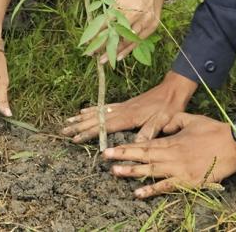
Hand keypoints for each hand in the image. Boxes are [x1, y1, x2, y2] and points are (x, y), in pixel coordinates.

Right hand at [59, 71, 196, 143]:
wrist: (172, 90)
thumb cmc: (169, 108)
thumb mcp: (162, 122)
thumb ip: (148, 132)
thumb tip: (135, 145)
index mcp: (128, 116)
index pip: (104, 126)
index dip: (89, 133)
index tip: (76, 138)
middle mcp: (121, 110)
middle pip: (96, 119)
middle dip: (79, 125)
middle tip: (63, 131)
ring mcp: (122, 106)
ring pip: (97, 112)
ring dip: (82, 117)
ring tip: (68, 121)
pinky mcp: (124, 104)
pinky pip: (104, 107)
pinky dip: (92, 110)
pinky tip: (84, 111)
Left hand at [95, 0, 168, 62]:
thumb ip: (112, 12)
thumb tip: (99, 26)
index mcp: (125, 5)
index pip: (108, 23)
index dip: (98, 34)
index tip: (88, 43)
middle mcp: (136, 14)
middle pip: (118, 34)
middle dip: (105, 46)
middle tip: (94, 55)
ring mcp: (145, 21)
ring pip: (128, 40)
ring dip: (115, 51)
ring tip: (104, 60)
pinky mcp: (152, 26)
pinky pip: (138, 41)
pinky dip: (128, 50)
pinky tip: (119, 57)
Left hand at [103, 113, 235, 197]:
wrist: (235, 143)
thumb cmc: (215, 130)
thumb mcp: (192, 119)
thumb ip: (174, 121)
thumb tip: (160, 126)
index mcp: (172, 140)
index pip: (145, 144)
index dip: (128, 146)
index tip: (112, 147)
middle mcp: (172, 154)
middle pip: (143, 155)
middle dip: (123, 156)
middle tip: (106, 157)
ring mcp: (179, 168)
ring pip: (151, 170)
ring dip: (132, 172)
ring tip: (115, 172)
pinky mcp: (188, 181)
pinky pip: (167, 186)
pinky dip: (151, 190)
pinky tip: (138, 193)